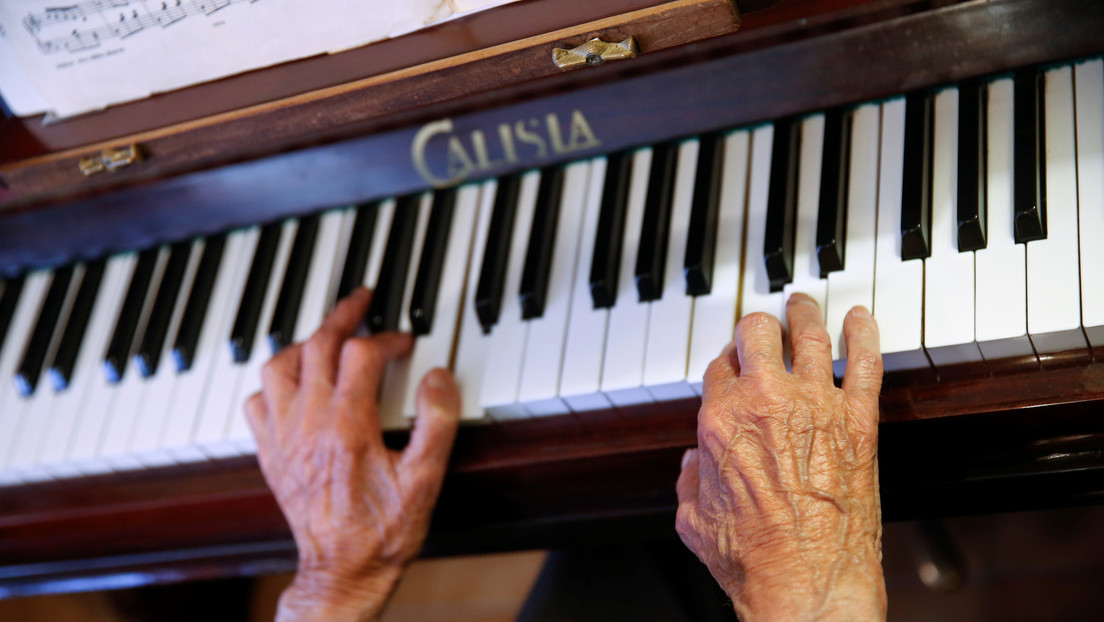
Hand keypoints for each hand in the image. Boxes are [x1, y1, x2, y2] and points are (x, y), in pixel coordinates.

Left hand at [245, 288, 461, 621]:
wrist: (342, 572)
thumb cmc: (383, 531)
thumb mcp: (426, 480)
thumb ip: (436, 423)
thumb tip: (438, 378)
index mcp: (347, 425)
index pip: (362, 353)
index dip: (388, 338)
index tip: (406, 343)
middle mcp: (308, 423)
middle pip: (317, 345)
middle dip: (342, 315)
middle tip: (361, 300)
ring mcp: (283, 437)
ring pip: (278, 365)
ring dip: (303, 342)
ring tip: (325, 336)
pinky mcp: (269, 453)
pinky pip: (257, 401)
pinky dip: (273, 381)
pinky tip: (293, 383)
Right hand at [676, 294, 885, 621]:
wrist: (807, 583)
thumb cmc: (752, 558)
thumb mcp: (693, 520)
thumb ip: (688, 481)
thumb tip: (691, 466)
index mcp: (719, 419)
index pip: (717, 366)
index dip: (723, 364)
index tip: (731, 367)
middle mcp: (764, 400)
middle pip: (756, 332)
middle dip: (756, 327)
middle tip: (762, 326)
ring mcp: (815, 405)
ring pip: (808, 334)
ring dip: (804, 312)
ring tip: (803, 304)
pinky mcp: (857, 420)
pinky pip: (865, 361)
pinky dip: (864, 334)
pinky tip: (861, 320)